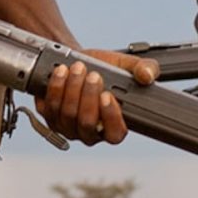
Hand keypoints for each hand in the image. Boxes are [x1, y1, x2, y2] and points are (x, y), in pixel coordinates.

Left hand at [38, 49, 155, 145]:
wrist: (77, 62)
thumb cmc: (104, 69)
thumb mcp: (126, 65)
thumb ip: (144, 68)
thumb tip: (148, 76)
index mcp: (112, 126)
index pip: (114, 134)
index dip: (111, 118)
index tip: (108, 95)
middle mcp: (89, 132)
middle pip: (86, 123)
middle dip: (88, 96)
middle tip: (93, 75)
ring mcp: (68, 127)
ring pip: (67, 115)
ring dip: (71, 89)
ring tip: (77, 69)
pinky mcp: (50, 117)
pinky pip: (50, 107)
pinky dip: (55, 87)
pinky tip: (61, 72)